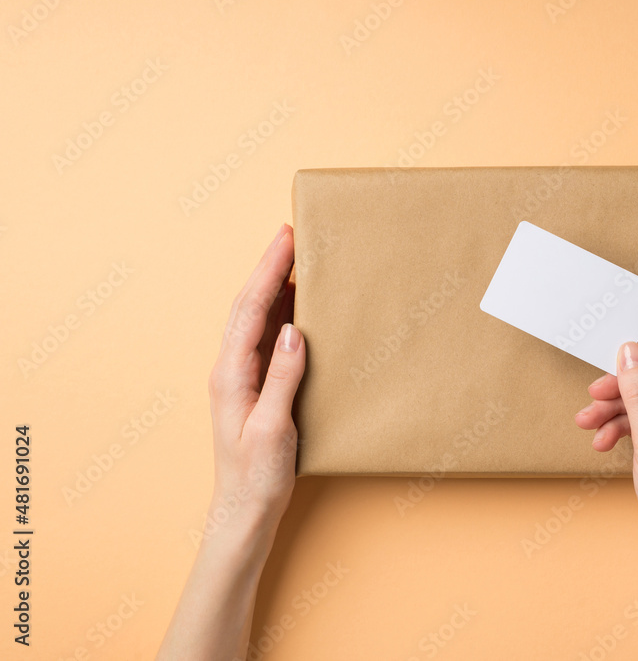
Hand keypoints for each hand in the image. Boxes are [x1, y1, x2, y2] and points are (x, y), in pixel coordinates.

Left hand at [158, 224, 306, 660]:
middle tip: (292, 234)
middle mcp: (231, 368)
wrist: (244, 511)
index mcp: (230, 374)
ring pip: (257, 318)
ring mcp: (242, 376)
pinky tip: (299, 306)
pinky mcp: (256, 386)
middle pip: (250, 305)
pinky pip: (267, 338)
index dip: (268, 270)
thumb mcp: (271, 429)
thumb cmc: (255, 477)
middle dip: (269, 266)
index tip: (286, 238)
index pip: (250, 310)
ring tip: (298, 259)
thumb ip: (281, 379)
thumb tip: (294, 331)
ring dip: (275, 286)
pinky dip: (282, 314)